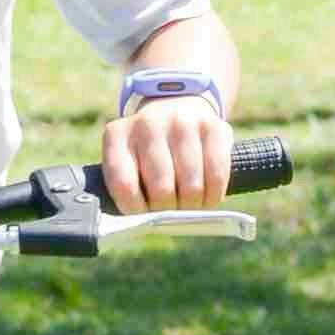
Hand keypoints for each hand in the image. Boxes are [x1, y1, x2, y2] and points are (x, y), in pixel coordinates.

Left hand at [99, 83, 229, 212]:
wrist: (177, 112)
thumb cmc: (149, 155)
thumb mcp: (129, 164)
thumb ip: (130, 191)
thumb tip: (144, 223)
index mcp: (117, 135)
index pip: (124, 185)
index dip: (136, 210)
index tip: (144, 214)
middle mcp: (148, 123)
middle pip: (162, 189)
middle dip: (168, 211)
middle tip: (170, 212)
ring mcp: (182, 122)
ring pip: (192, 186)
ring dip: (192, 207)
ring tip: (188, 207)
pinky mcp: (213, 126)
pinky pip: (217, 175)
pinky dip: (213, 196)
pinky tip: (206, 198)